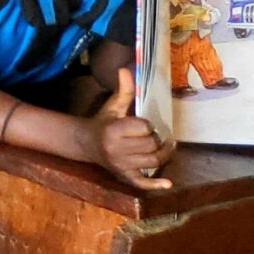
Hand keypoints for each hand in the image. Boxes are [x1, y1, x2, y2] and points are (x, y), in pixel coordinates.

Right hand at [90, 70, 173, 189]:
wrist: (86, 143)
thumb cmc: (103, 122)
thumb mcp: (112, 106)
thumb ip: (123, 90)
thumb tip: (126, 69)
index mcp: (113, 131)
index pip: (145, 127)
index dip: (146, 125)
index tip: (139, 124)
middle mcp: (117, 150)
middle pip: (151, 145)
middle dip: (154, 139)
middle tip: (149, 136)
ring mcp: (121, 165)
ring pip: (153, 162)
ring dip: (161, 154)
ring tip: (161, 147)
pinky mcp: (124, 176)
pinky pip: (142, 183)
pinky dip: (155, 184)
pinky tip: (168, 184)